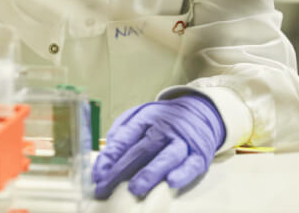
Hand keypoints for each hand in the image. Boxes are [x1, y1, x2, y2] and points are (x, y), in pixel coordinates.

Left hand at [92, 94, 224, 198]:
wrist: (199, 112)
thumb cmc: (163, 119)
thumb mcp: (141, 115)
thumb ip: (122, 131)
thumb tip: (106, 155)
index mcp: (147, 118)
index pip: (125, 137)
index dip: (110, 156)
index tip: (98, 175)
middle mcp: (166, 128)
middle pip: (143, 148)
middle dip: (122, 170)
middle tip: (107, 187)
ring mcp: (183, 141)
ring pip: (168, 156)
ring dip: (151, 172)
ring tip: (135, 188)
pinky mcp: (199, 154)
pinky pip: (192, 164)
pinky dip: (183, 173)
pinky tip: (171, 181)